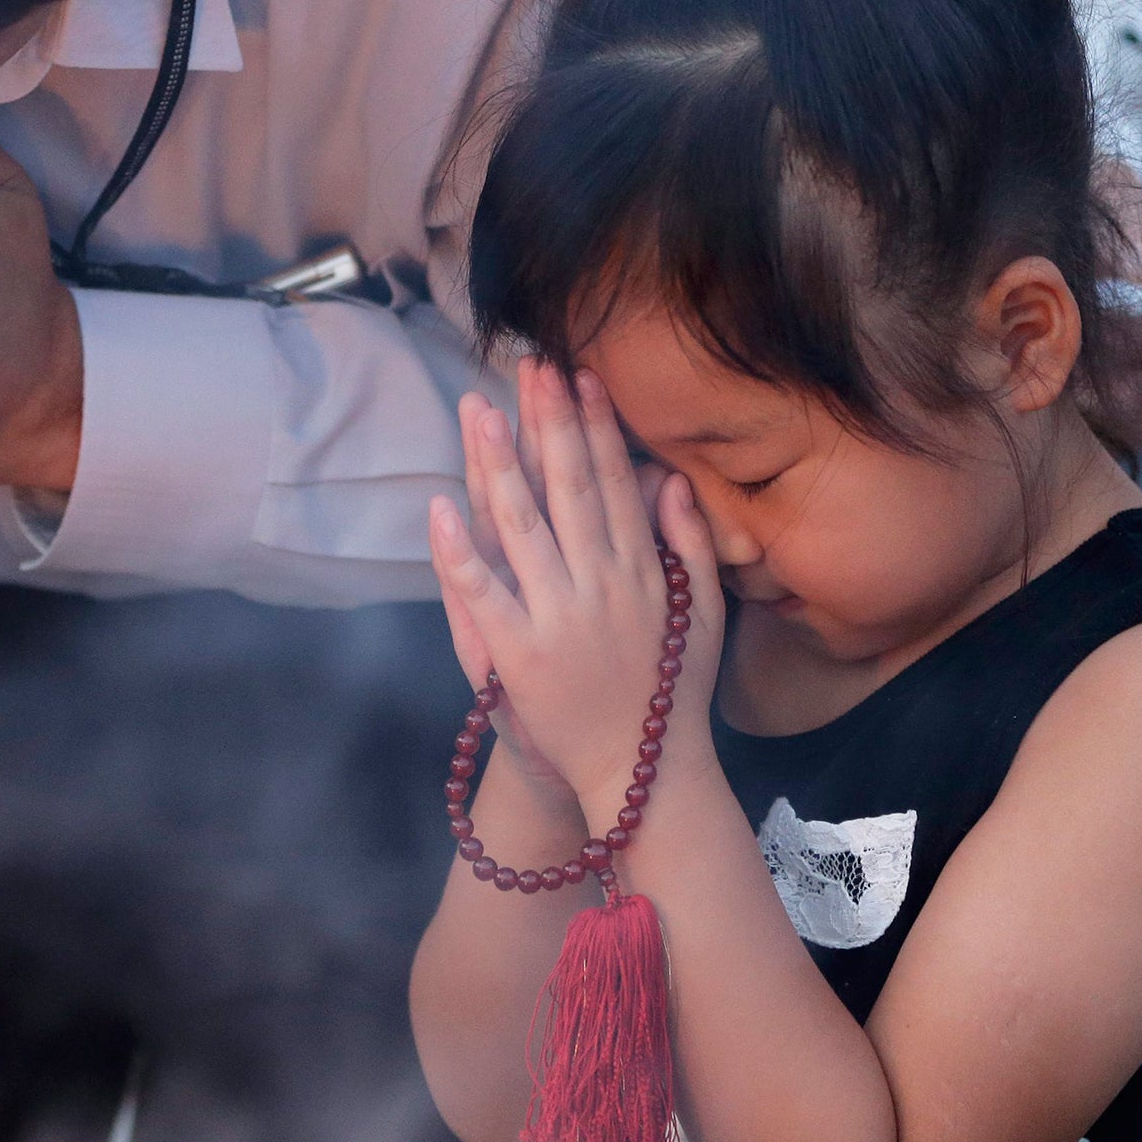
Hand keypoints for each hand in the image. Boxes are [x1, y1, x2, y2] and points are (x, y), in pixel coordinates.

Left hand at [428, 362, 724, 814]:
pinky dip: (459, 551)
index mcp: (642, 573)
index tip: (580, 377)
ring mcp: (558, 618)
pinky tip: (440, 507)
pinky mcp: (518, 655)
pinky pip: (482, 594)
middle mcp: (601, 586)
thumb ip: (692, 548)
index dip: (596, 427)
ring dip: (498, 464)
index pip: (616, 483)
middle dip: (548, 422)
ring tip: (480, 410)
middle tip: (531, 366)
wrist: (638, 776)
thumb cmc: (667, 696)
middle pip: (569, 488)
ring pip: (523, 526)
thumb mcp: (701, 616)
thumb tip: (674, 483)